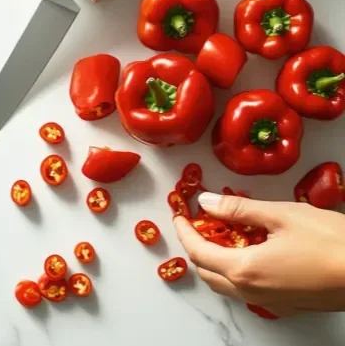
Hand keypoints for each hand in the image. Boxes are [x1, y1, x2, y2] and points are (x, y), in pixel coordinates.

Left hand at [172, 192, 344, 317]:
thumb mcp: (283, 215)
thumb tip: (207, 202)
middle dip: (196, 247)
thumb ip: (239, 209)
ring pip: (225, 285)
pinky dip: (237, 273)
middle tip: (199, 224)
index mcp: (244, 269)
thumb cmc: (333, 243)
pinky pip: (248, 292)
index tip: (180, 215)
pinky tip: (250, 254)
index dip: (184, 231)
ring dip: (215, 262)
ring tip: (222, 236)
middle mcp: (251, 291)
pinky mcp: (287, 305)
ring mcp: (269, 302)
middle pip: (207, 272)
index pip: (197, 252)